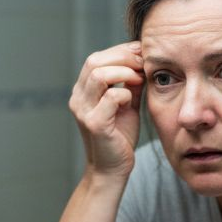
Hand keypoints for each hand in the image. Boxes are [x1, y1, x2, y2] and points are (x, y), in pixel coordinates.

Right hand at [69, 42, 143, 178]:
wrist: (112, 169)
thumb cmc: (119, 137)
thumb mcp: (126, 104)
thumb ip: (130, 83)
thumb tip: (142, 60)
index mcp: (83, 91)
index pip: (96, 58)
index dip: (120, 52)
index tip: (142, 54)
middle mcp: (78, 98)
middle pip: (95, 61)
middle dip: (123, 58)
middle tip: (143, 65)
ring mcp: (83, 111)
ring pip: (99, 74)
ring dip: (124, 73)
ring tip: (139, 80)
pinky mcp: (94, 124)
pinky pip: (110, 96)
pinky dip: (125, 94)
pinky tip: (131, 101)